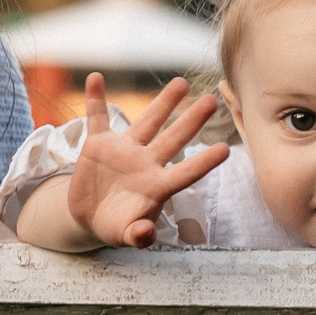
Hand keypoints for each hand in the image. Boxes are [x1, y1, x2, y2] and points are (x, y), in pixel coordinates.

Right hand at [63, 74, 227, 248]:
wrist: (89, 216)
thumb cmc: (116, 226)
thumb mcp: (125, 235)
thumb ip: (137, 236)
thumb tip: (145, 233)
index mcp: (157, 186)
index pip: (186, 172)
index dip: (204, 162)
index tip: (226, 149)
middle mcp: (146, 163)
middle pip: (173, 138)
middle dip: (192, 121)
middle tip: (212, 100)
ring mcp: (124, 150)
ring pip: (147, 121)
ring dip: (163, 102)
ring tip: (181, 82)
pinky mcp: (99, 144)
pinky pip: (97, 118)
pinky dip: (95, 99)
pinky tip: (95, 78)